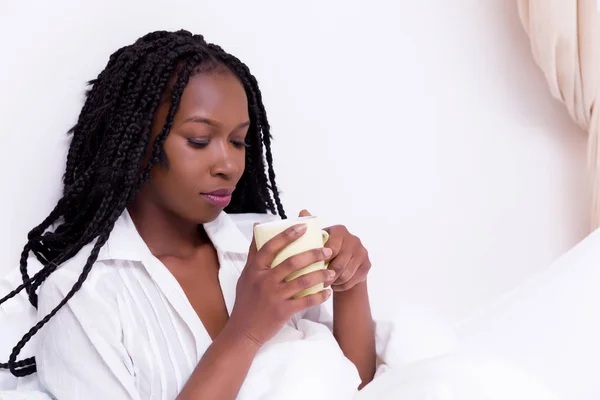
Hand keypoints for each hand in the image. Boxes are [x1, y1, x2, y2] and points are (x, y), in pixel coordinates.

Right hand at [228, 223, 335, 346]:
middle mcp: (264, 281)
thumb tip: (257, 226)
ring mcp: (274, 297)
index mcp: (255, 270)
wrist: (243, 331)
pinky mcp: (283, 311)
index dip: (287, 235)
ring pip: (302, 281)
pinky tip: (327, 292)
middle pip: (292, 262)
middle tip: (328, 251)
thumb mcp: (246, 274)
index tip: (302, 226)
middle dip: (313, 254)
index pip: (271, 247)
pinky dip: (319, 296)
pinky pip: (306, 301)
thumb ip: (254, 252)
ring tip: (332, 271)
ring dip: (320, 275)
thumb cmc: (246, 301)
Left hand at [299, 210, 370, 291]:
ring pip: (346, 273)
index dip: (323, 260)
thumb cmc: (326, 250)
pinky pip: (353, 280)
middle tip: (318, 281)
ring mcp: (362, 252)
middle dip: (327, 274)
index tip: (314, 267)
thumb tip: (302, 210)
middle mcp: (353, 239)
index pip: (332, 248)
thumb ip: (311, 227)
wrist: (344, 263)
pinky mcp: (367, 264)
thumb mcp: (317, 239)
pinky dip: (342, 286)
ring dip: (334, 281)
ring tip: (325, 284)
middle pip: (339, 263)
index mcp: (340, 230)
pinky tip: (335, 285)